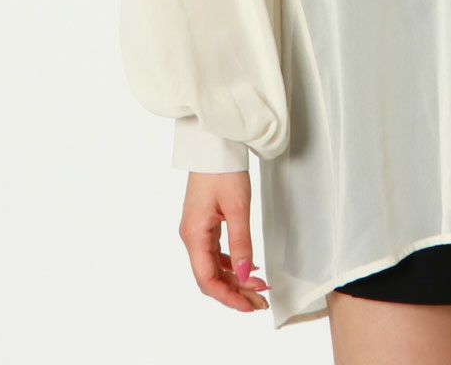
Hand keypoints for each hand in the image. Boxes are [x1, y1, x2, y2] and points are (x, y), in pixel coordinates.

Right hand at [178, 170, 271, 311]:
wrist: (213, 145)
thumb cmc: (223, 171)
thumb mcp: (237, 208)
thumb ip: (241, 243)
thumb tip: (245, 275)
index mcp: (194, 235)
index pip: (207, 280)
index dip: (229, 297)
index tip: (250, 306)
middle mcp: (191, 236)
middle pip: (209, 276)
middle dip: (234, 292)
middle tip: (260, 301)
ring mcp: (196, 230)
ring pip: (212, 266)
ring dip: (234, 278)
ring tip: (258, 287)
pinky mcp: (203, 222)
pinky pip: (215, 252)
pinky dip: (231, 263)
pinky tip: (248, 266)